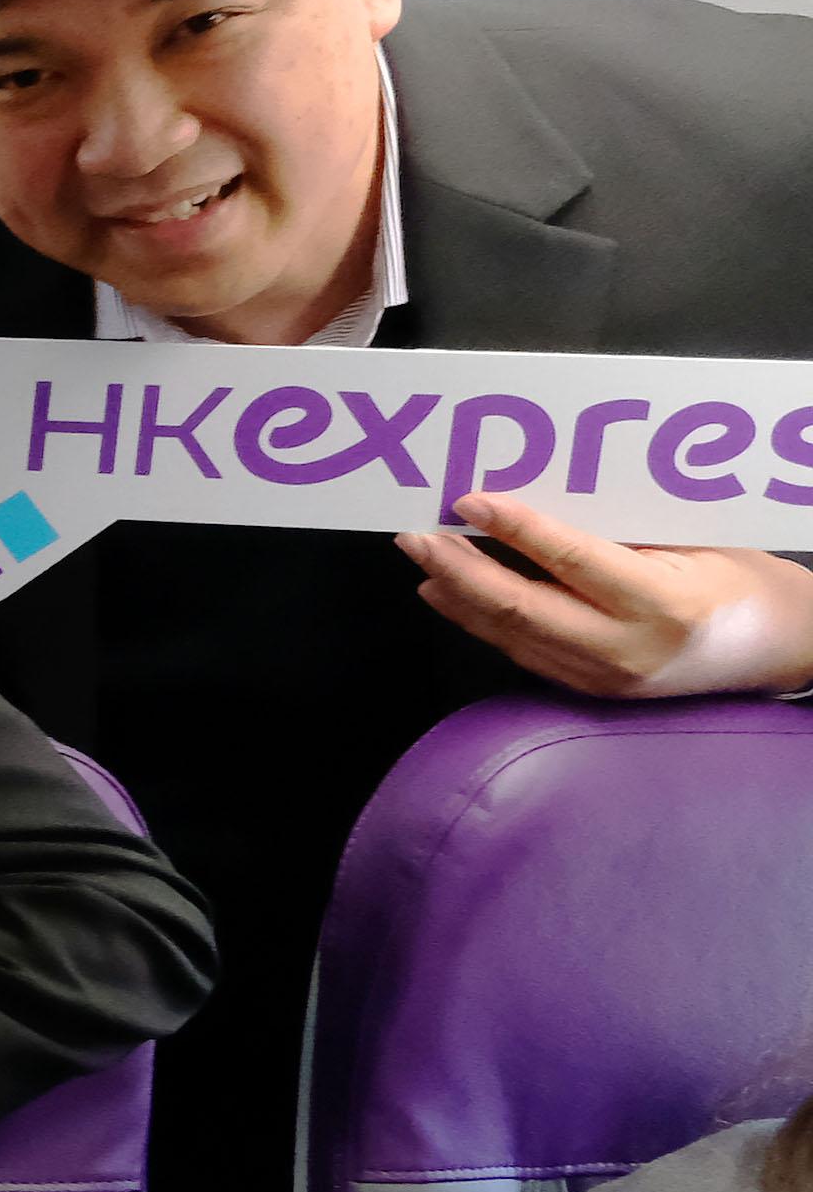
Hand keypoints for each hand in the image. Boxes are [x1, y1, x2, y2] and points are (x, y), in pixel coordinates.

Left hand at [398, 500, 812, 700]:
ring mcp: (606, 678)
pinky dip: (482, 622)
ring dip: (458, 596)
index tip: (469, 500)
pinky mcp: (593, 692)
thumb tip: (536, 501)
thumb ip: (619, 531)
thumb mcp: (692, 543)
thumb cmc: (742, 580)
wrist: (780, 648)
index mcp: (661, 602)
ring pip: (512, 634)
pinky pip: (525, 652)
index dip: (515, 528)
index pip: (570, 560)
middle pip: (521, 607)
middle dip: (458, 568)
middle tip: (415, 534)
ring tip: (422, 559)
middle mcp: (626, 648)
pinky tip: (452, 597)